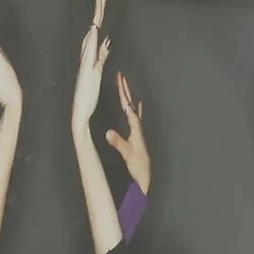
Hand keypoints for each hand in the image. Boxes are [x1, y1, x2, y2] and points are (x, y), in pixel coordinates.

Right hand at [104, 71, 151, 194]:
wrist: (146, 177)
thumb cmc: (138, 166)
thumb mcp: (127, 154)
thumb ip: (118, 143)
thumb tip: (108, 132)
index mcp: (135, 128)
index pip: (128, 106)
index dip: (124, 93)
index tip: (120, 80)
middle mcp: (137, 126)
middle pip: (131, 104)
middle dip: (125, 90)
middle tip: (121, 76)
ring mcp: (138, 130)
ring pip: (132, 108)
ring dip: (128, 96)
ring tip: (124, 85)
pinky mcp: (137, 136)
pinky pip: (134, 117)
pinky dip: (134, 108)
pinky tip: (137, 105)